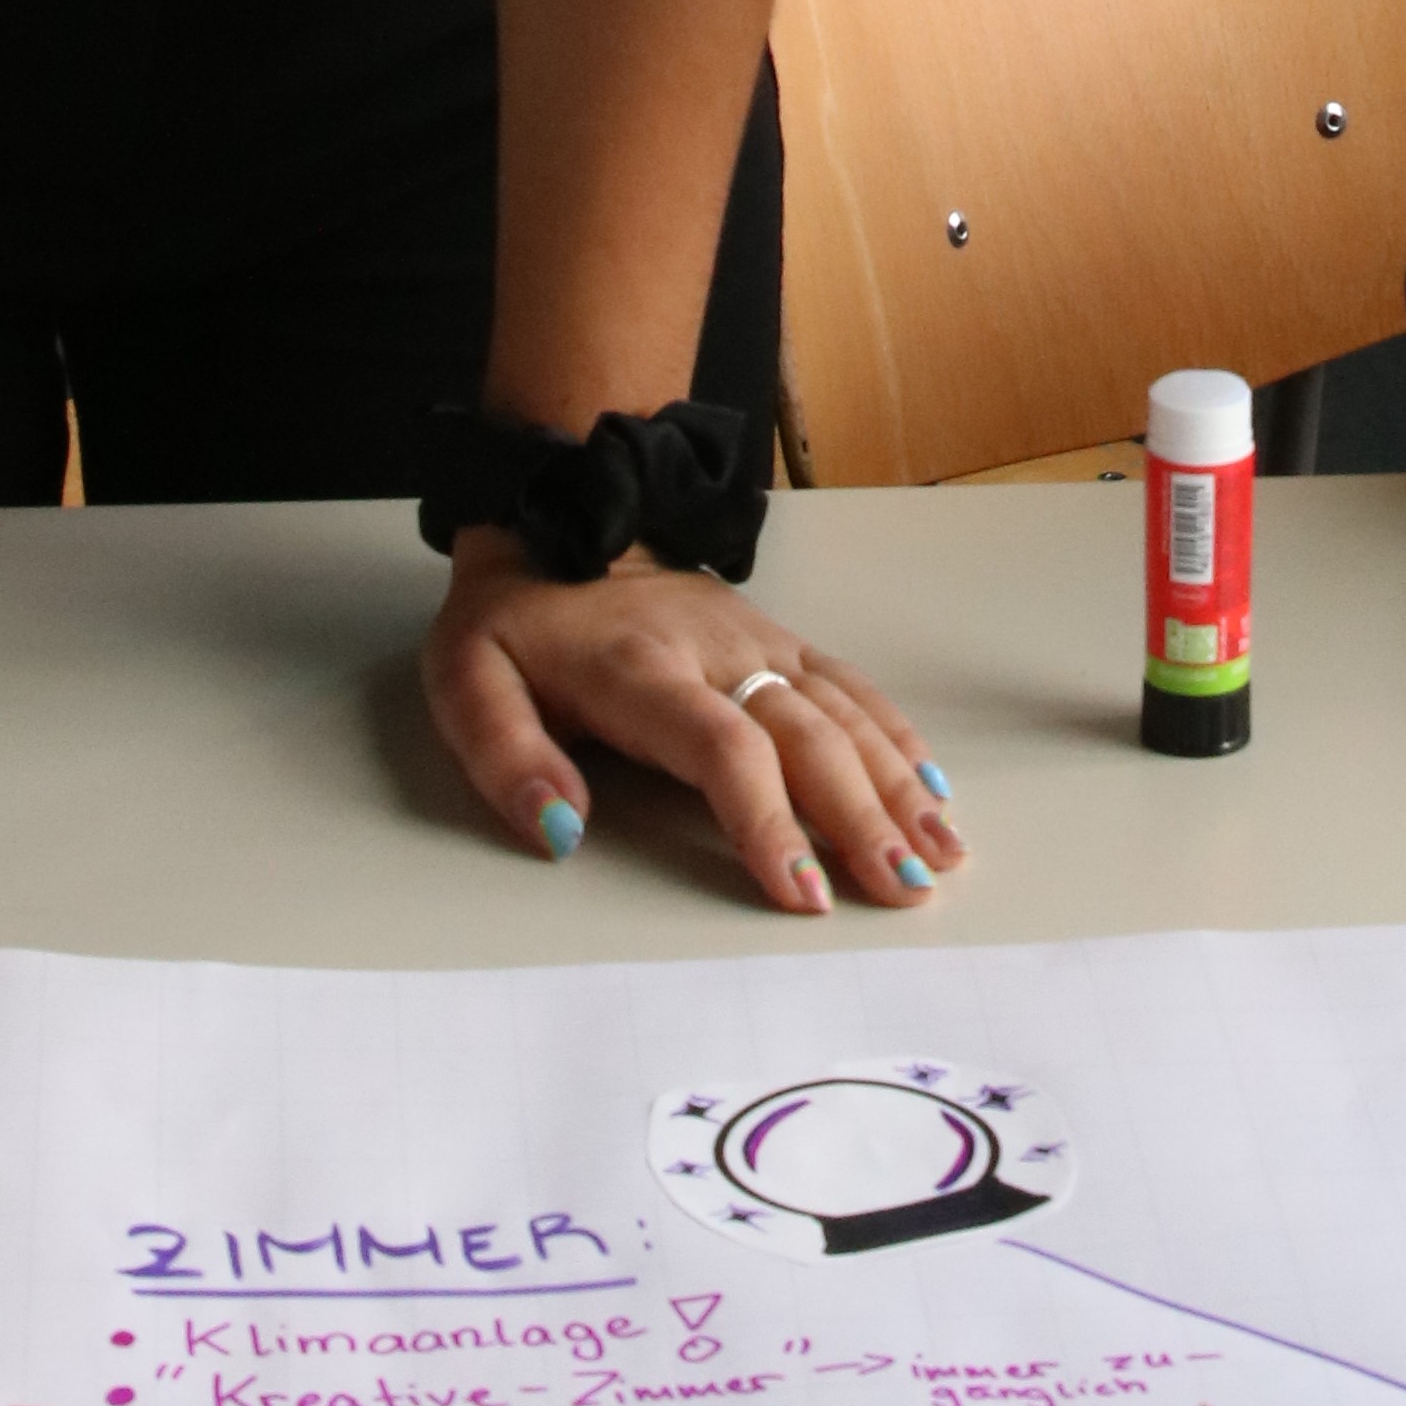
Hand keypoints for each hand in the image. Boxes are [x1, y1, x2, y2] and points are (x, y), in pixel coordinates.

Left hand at [419, 542, 965, 916]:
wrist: (558, 513)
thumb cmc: (514, 619)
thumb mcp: (466, 680)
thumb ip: (507, 757)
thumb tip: (559, 831)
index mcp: (643, 668)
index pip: (723, 748)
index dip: (767, 820)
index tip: (802, 892)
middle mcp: (719, 650)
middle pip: (807, 737)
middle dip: (860, 816)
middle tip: (902, 887)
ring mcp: (758, 639)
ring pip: (844, 712)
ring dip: (897, 784)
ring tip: (938, 851)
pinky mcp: (778, 635)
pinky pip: (849, 684)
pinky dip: (897, 734)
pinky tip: (932, 783)